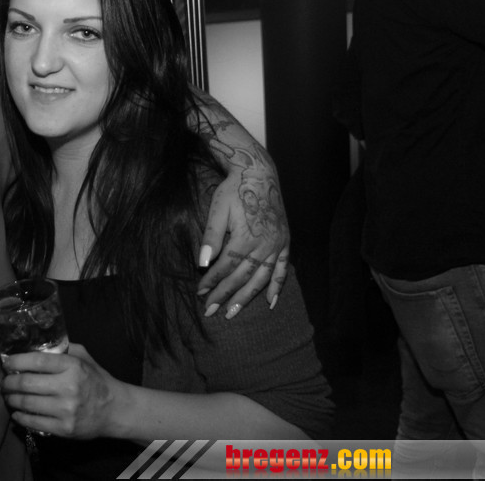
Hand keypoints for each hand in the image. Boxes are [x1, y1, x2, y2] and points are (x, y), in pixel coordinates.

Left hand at [1, 344, 121, 439]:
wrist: (115, 410)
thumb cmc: (96, 381)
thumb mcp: (84, 358)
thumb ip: (63, 350)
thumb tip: (36, 345)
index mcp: (72, 366)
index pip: (36, 360)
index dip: (16, 361)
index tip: (6, 363)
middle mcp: (68, 387)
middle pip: (26, 383)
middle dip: (9, 382)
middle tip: (5, 382)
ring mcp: (65, 410)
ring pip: (26, 403)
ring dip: (11, 399)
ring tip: (8, 396)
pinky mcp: (63, 428)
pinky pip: (33, 422)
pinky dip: (20, 417)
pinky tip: (17, 412)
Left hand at [197, 166, 288, 318]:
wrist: (259, 173)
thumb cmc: (234, 190)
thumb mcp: (218, 210)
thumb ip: (211, 237)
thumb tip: (202, 263)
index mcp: (246, 238)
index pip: (225, 267)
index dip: (212, 281)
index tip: (199, 293)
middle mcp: (264, 245)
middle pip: (242, 277)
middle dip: (225, 295)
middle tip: (211, 311)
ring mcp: (277, 245)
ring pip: (262, 278)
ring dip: (247, 297)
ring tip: (233, 312)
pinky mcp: (285, 242)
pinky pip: (283, 269)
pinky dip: (277, 286)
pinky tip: (271, 302)